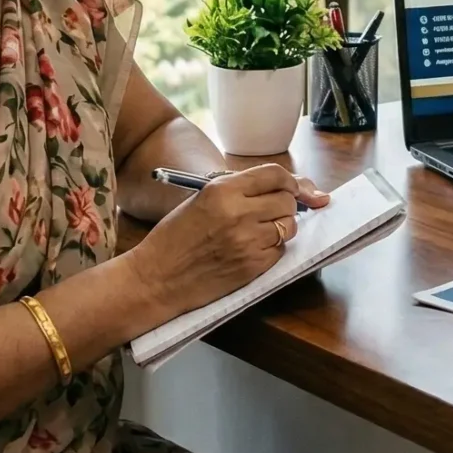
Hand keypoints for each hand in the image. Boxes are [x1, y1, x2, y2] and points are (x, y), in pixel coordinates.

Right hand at [126, 165, 329, 318]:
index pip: (275, 174)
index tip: (296, 188)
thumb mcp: (201, 199)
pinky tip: (252, 250)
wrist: (157, 278)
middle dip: (287, 205)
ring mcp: (248, 241)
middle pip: (288, 201)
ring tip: (259, 231)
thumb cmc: (175, 237)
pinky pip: (280, 251)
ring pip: (289, 227)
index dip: (290, 181)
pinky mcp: (253, 266)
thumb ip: (238, 190)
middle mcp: (239, 212)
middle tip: (273, 212)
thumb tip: (281, 187)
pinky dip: (273, 249)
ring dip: (281, 228)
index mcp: (222, 190)